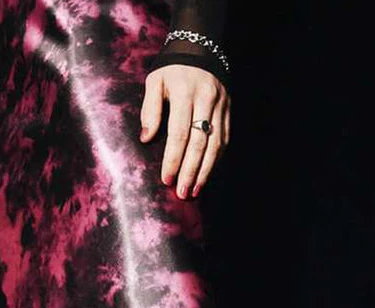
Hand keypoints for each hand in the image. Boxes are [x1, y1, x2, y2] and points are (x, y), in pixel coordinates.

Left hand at [140, 65, 229, 198]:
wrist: (200, 48)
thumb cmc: (172, 69)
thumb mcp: (154, 81)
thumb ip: (149, 109)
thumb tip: (146, 138)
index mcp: (184, 93)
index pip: (179, 133)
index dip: (173, 159)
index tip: (167, 179)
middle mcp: (206, 100)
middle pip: (199, 143)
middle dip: (190, 171)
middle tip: (182, 193)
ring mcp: (220, 106)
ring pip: (215, 145)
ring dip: (205, 171)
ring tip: (196, 190)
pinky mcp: (228, 111)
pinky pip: (224, 140)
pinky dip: (216, 160)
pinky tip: (207, 175)